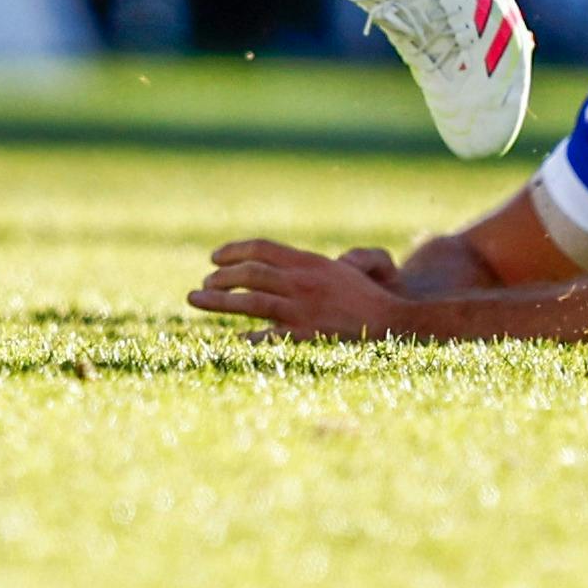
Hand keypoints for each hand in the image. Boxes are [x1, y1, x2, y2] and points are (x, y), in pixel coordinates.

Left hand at [189, 239, 410, 340]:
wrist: (392, 321)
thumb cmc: (365, 298)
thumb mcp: (337, 271)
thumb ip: (306, 268)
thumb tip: (274, 269)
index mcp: (309, 261)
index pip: (263, 248)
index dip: (235, 250)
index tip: (215, 257)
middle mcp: (302, 281)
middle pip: (250, 273)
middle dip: (221, 277)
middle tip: (204, 283)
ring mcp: (302, 309)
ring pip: (249, 301)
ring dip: (218, 300)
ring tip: (195, 299)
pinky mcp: (305, 335)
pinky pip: (266, 336)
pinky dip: (247, 337)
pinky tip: (235, 339)